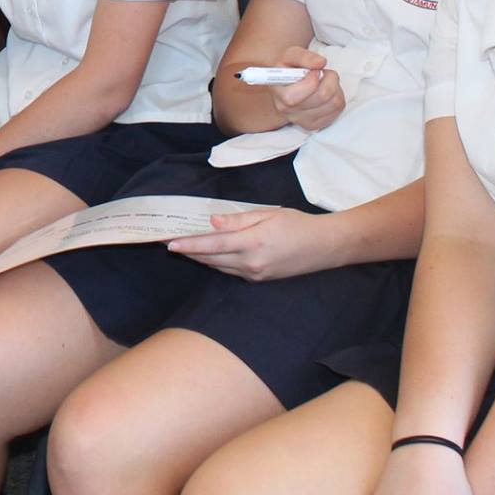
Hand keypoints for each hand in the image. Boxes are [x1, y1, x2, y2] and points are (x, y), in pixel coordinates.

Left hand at [167, 207, 338, 280]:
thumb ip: (238, 220)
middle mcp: (250, 263)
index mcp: (252, 243)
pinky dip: (217, 262)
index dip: (190, 244)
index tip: (170, 242)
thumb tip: (212, 222)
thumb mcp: (267, 214)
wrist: (324, 247)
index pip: (212, 245)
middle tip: (170, 243)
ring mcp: (255, 275)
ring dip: (201, 258)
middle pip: (211, 258)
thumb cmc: (297, 224)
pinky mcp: (259, 279)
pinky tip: (209, 254)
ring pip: (219, 266)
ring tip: (184, 248)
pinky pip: (231, 271)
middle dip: (190, 252)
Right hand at [270, 47, 344, 132]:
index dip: (310, 82)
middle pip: (322, 97)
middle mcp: (288, 112)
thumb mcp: (291, 55)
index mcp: (278, 95)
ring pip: (334, 103)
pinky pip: (338, 110)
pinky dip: (338, 97)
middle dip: (328, 79)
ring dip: (335, 87)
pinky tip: (327, 92)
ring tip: (324, 82)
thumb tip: (320, 63)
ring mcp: (303, 121)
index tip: (314, 71)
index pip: (294, 97)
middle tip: (321, 73)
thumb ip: (304, 56)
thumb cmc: (290, 68)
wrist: (289, 81)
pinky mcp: (317, 124)